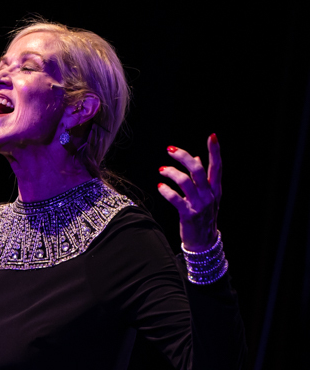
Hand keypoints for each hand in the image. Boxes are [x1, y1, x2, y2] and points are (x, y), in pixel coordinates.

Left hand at [157, 134, 221, 251]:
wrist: (203, 243)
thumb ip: (201, 178)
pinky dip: (166, 191)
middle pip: (198, 170)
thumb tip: (197, 158)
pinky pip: (176, 199)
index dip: (215, 151)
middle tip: (170, 149)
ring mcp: (199, 205)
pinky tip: (160, 186)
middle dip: (183, 157)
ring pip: (185, 182)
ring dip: (171, 173)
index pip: (217, 166)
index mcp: (215, 189)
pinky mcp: (188, 215)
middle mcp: (209, 195)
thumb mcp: (206, 196)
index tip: (212, 136)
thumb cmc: (203, 216)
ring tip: (162, 170)